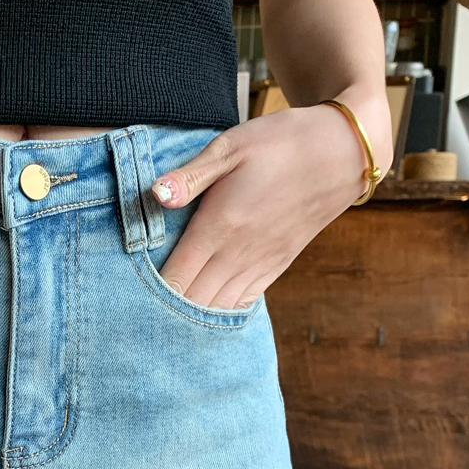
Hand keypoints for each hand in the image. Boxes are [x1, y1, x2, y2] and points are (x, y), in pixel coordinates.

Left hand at [148, 103, 390, 309]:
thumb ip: (190, 176)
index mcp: (220, 226)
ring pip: (218, 309)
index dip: (148, 296)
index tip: (126, 302)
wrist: (342, 151)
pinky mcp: (277, 265)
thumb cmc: (281, 142)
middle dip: (164, 315)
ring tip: (164, 326)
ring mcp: (260, 263)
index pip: (176, 278)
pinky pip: (244, 302)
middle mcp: (239, 253)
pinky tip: (204, 316)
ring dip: (191, 319)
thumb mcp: (231, 146)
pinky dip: (221, 313)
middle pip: (193, 303)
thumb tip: (154, 194)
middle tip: (138, 320)